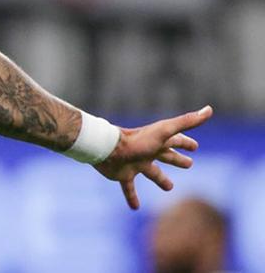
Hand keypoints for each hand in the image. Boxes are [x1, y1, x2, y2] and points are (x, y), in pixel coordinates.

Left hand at [94, 105, 213, 209]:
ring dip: (160, 179)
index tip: (195, 146)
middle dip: (177, 159)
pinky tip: (135, 208)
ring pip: (151, 172)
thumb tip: (210, 109)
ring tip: (169, 187)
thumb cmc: (137, 141)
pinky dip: (132, 197)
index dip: (185, 143)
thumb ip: (187, 121)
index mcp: (157, 141)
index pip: (175, 141)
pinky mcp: (123, 175)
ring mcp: (135, 163)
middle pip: (166, 155)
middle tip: (189, 164)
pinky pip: (129, 188)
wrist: (107, 149)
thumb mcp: (165, 131)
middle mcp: (147, 152)